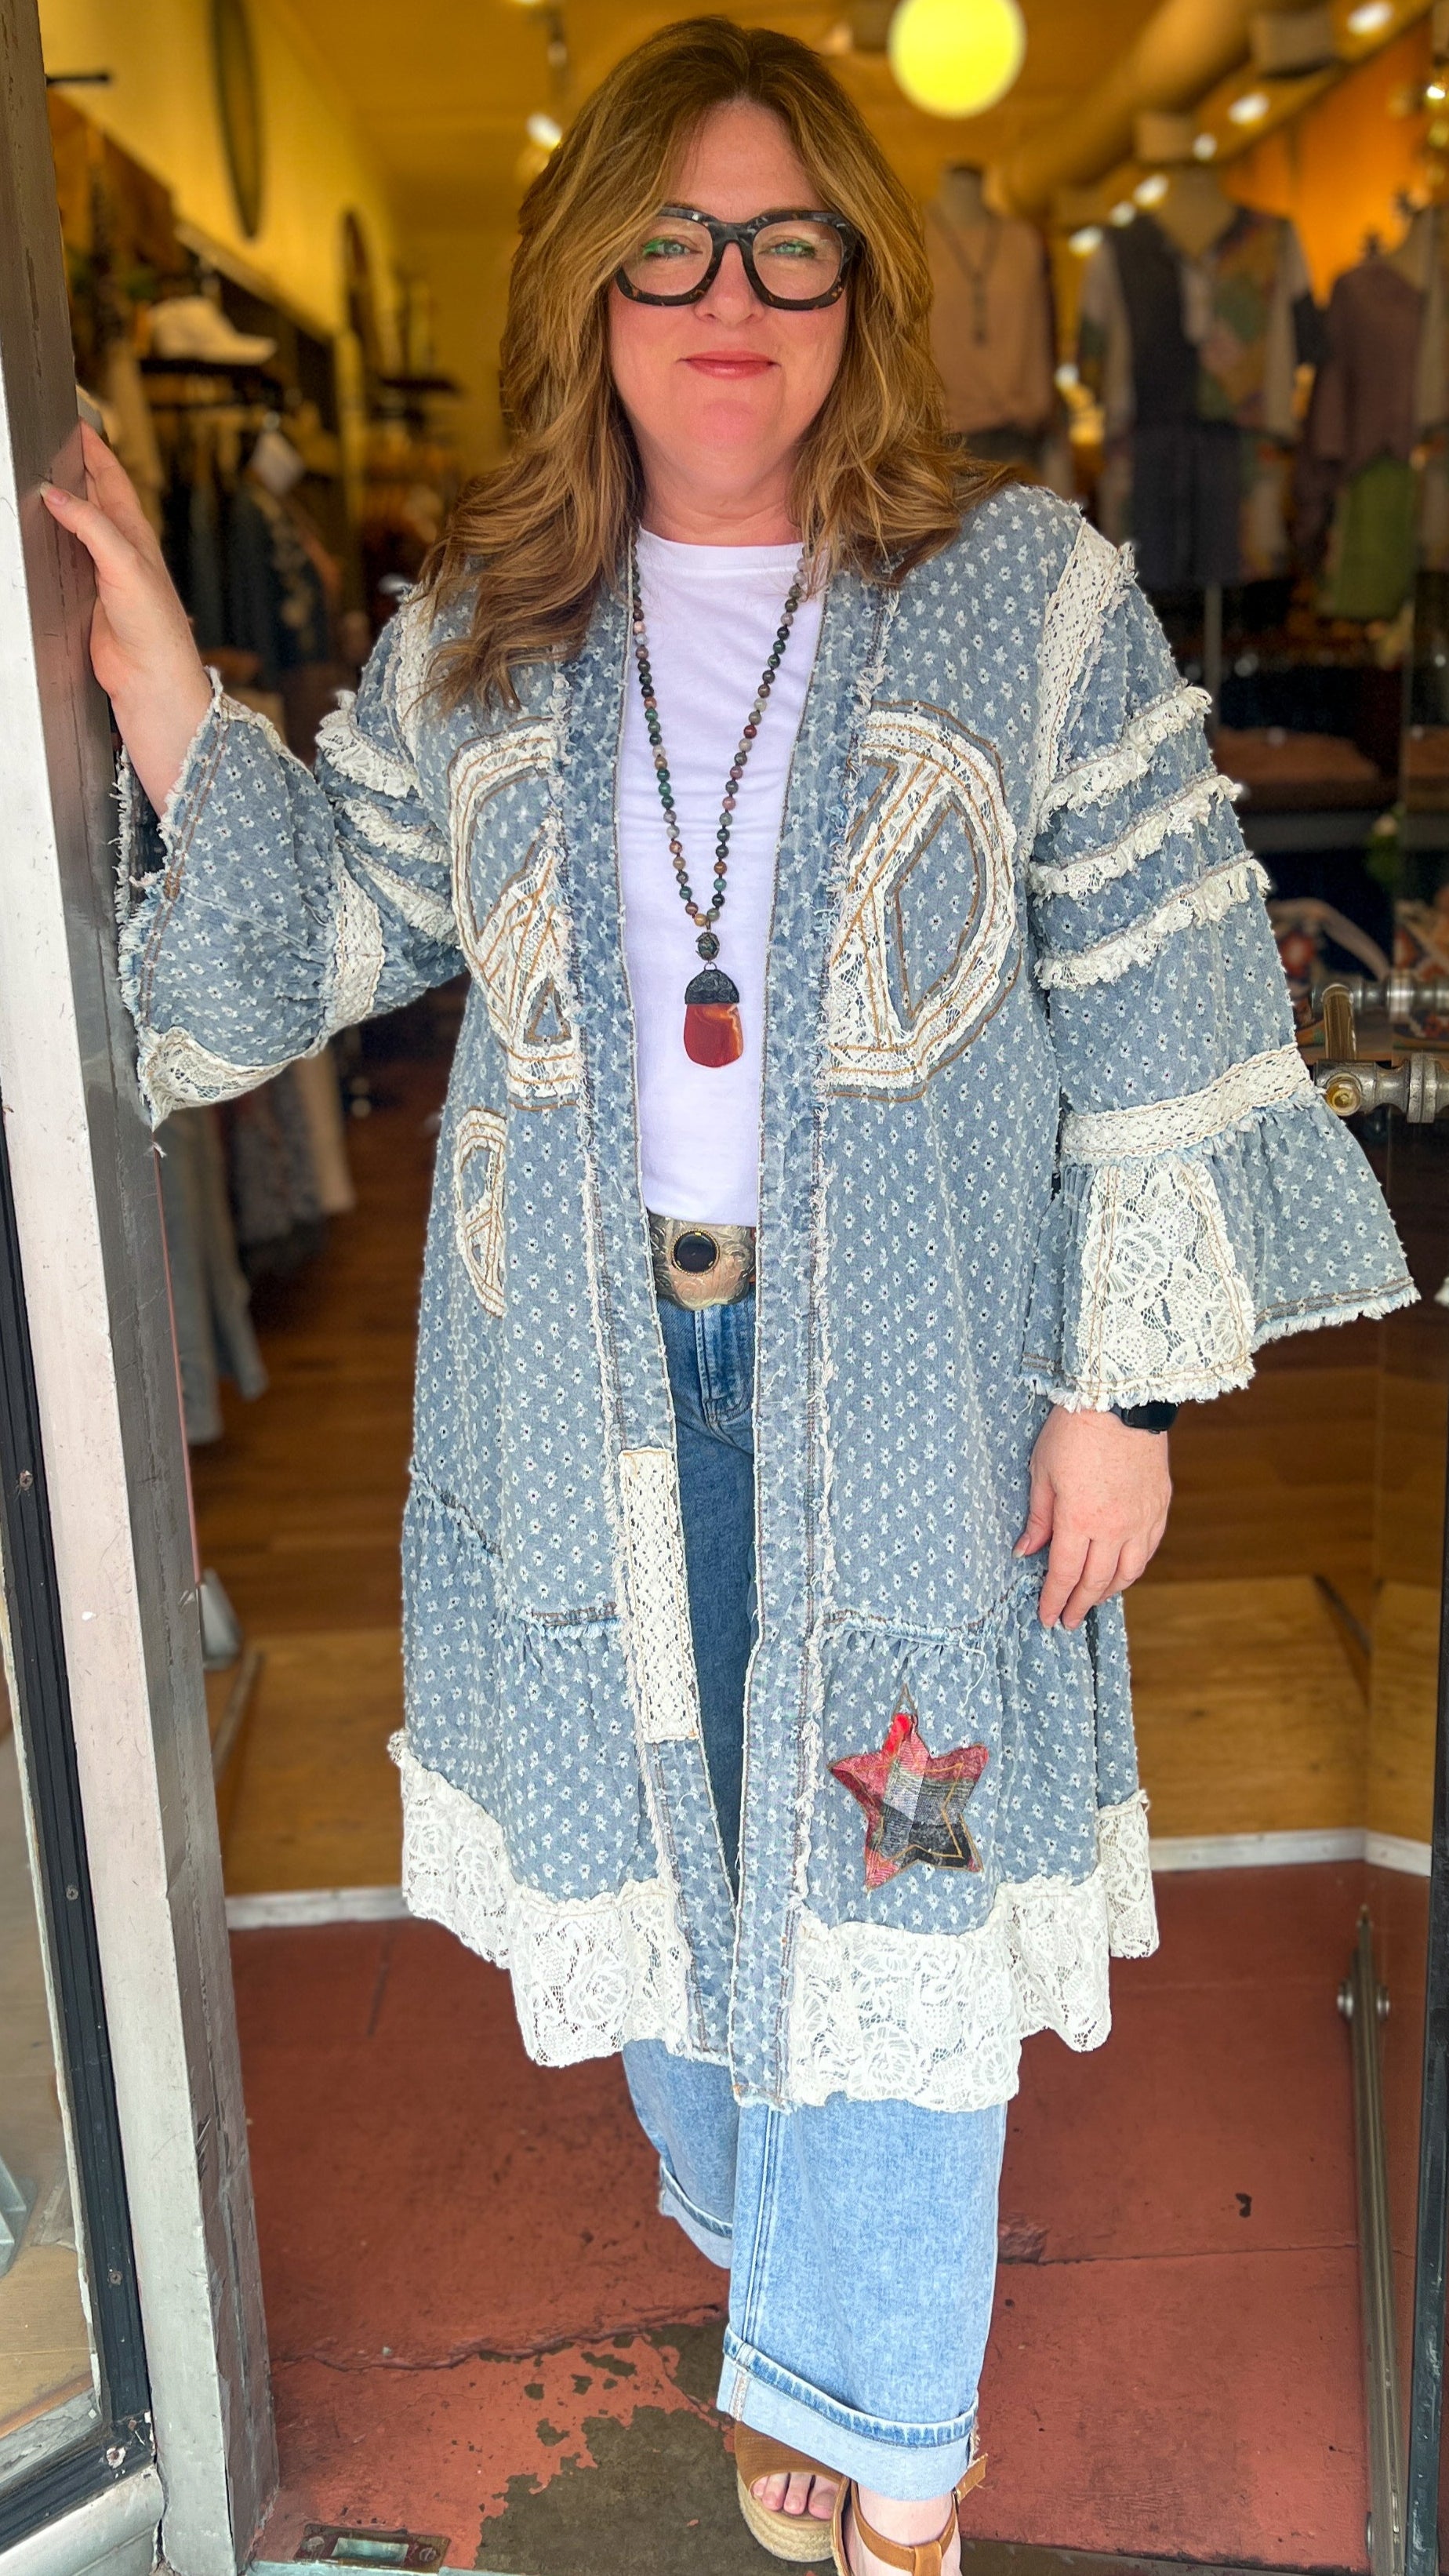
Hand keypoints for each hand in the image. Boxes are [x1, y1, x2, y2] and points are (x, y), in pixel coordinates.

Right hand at [41, 424, 212, 810]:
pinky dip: (51, 542)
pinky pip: (65, 560)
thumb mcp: (125, 564)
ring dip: (61, 505)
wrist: (152, 680)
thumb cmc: (155, 627)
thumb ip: (92, 526)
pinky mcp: (88, 599)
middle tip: (48, 446)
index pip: (111, 478)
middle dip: (73, 470)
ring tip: (36, 480)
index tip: (74, 424)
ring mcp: (103, 573)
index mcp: (135, 533)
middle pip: (92, 498)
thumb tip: (57, 493)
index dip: (93, 449)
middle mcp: (121, 549)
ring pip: (77, 527)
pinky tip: (36, 537)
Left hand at [1014, 1405, 1170, 1630]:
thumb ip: (1037, 1518)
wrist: (1120, 1400)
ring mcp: (1141, 1519)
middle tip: (1067, 1620)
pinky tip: (1123, 1572)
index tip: (1047, 1617)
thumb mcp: (1041, 1472)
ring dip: (1108, 1592)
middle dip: (1079, 1605)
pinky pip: (1148, 1550)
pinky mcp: (1159, 1507)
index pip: (1063, 1574)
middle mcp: (1113, 1528)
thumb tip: (1025, 1551)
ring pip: (1128, 1572)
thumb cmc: (1074, 1431)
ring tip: (1093, 1600)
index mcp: (1078, 1520)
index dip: (1054, 1600)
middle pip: (1095, 1581)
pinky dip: (1134, 1568)